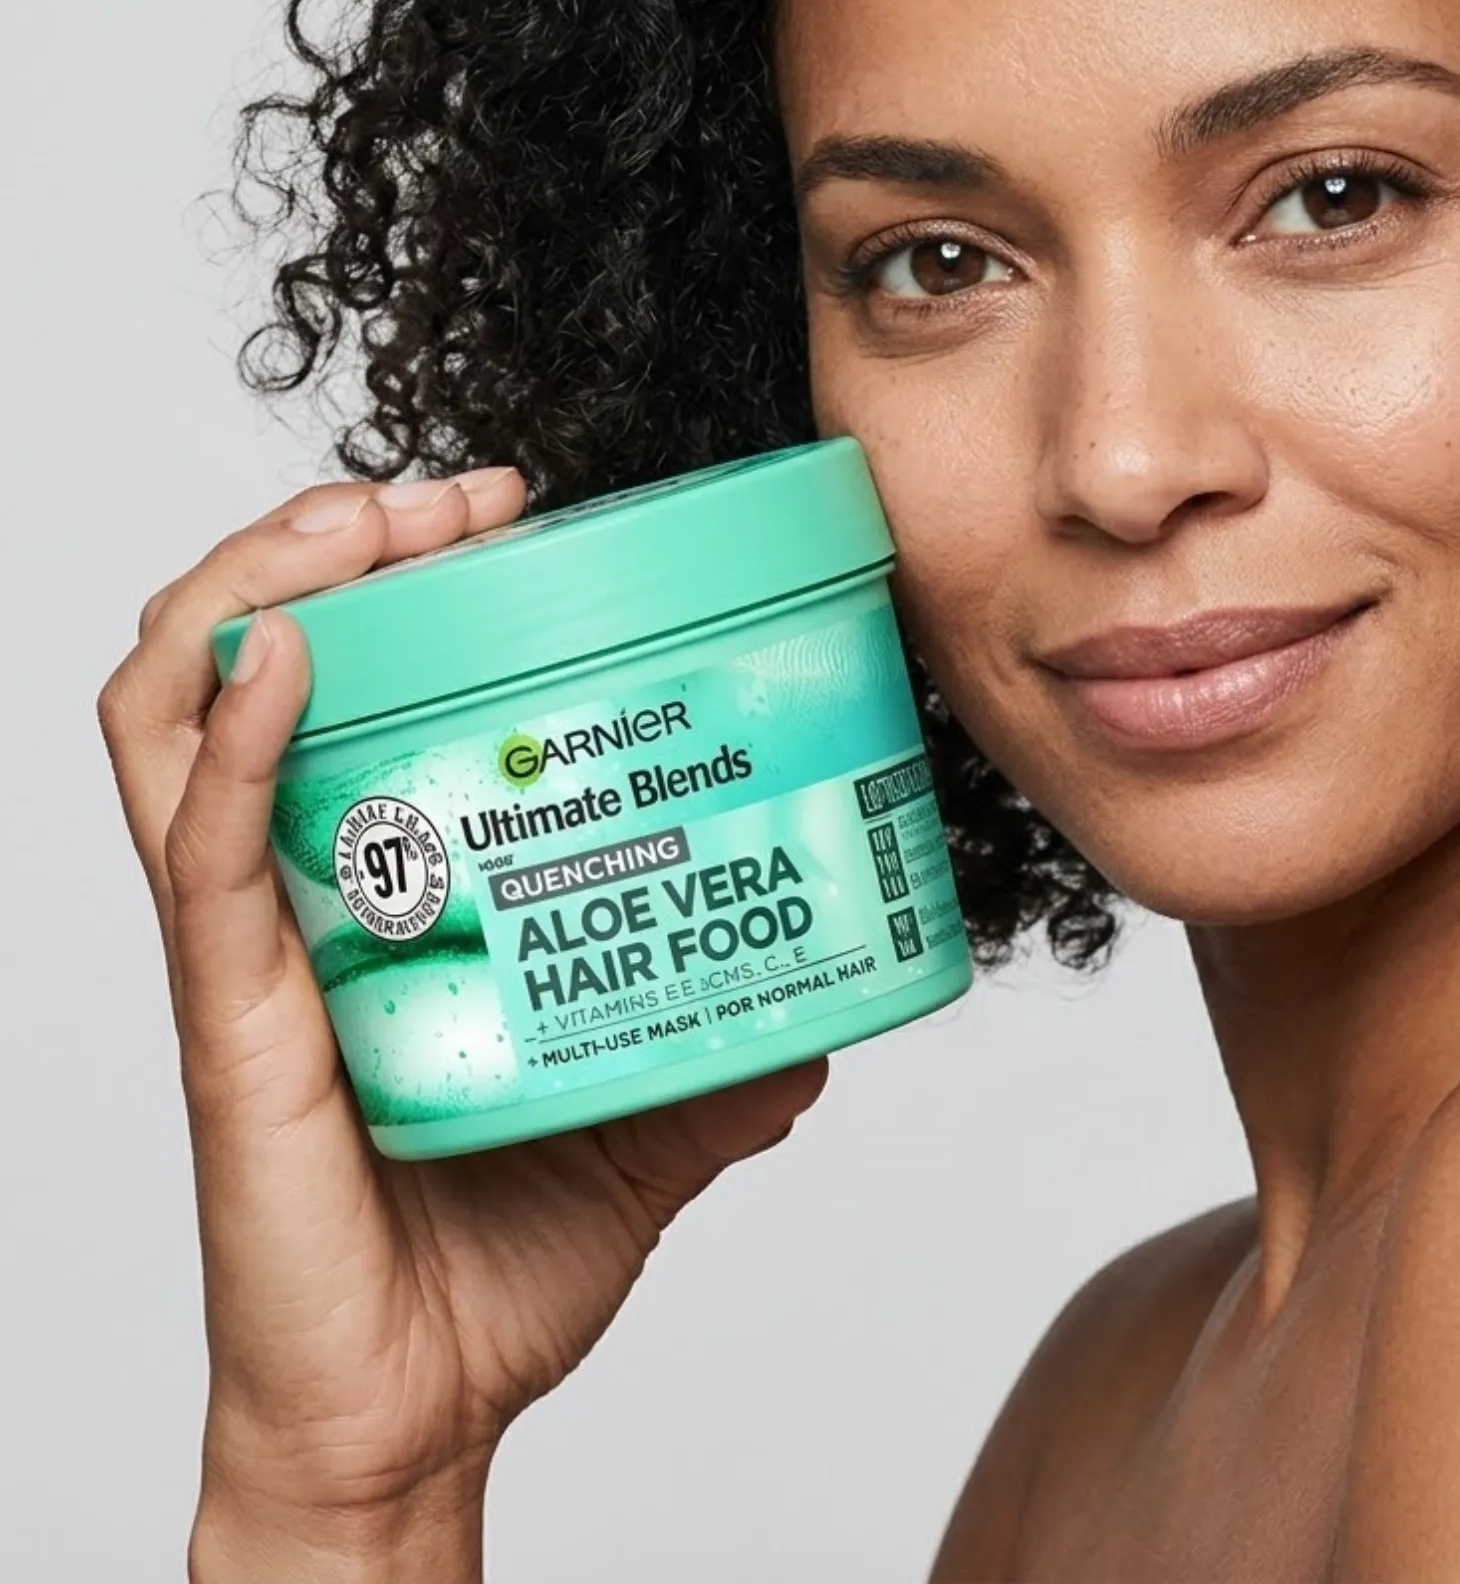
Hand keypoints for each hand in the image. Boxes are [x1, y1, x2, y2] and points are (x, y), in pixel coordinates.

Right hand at [98, 470, 828, 1581]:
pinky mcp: (234, 1020)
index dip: (402, 583)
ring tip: (359, 524)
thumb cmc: (490, 1266)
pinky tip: (279, 655)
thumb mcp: (645, 1122)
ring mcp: (253, 950)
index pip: (350, 691)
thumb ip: (720, 1054)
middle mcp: (297, 899)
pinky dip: (228, 738)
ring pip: (180, 717)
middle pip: (254, 663)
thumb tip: (818, 1012)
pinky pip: (200, 852)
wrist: (412, 1420)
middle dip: (333, 547)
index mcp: (380, 898)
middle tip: (451, 499)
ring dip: (255, 589)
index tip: (509, 520)